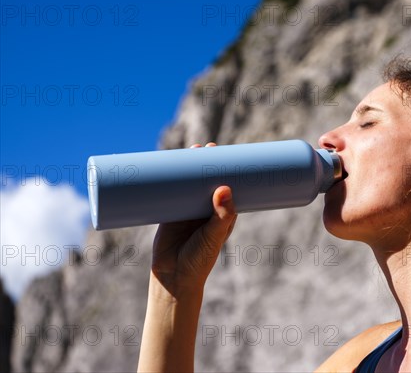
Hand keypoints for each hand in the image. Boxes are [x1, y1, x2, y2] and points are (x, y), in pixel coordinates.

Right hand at [150, 142, 236, 295]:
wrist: (173, 278)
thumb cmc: (200, 260)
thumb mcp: (214, 236)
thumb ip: (221, 215)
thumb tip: (224, 188)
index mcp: (222, 214)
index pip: (228, 187)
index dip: (228, 171)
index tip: (228, 154)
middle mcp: (205, 210)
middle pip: (207, 181)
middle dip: (207, 164)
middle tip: (207, 147)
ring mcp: (186, 210)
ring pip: (188, 184)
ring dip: (188, 168)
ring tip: (189, 151)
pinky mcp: (168, 213)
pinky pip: (169, 192)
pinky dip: (168, 180)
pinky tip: (166, 165)